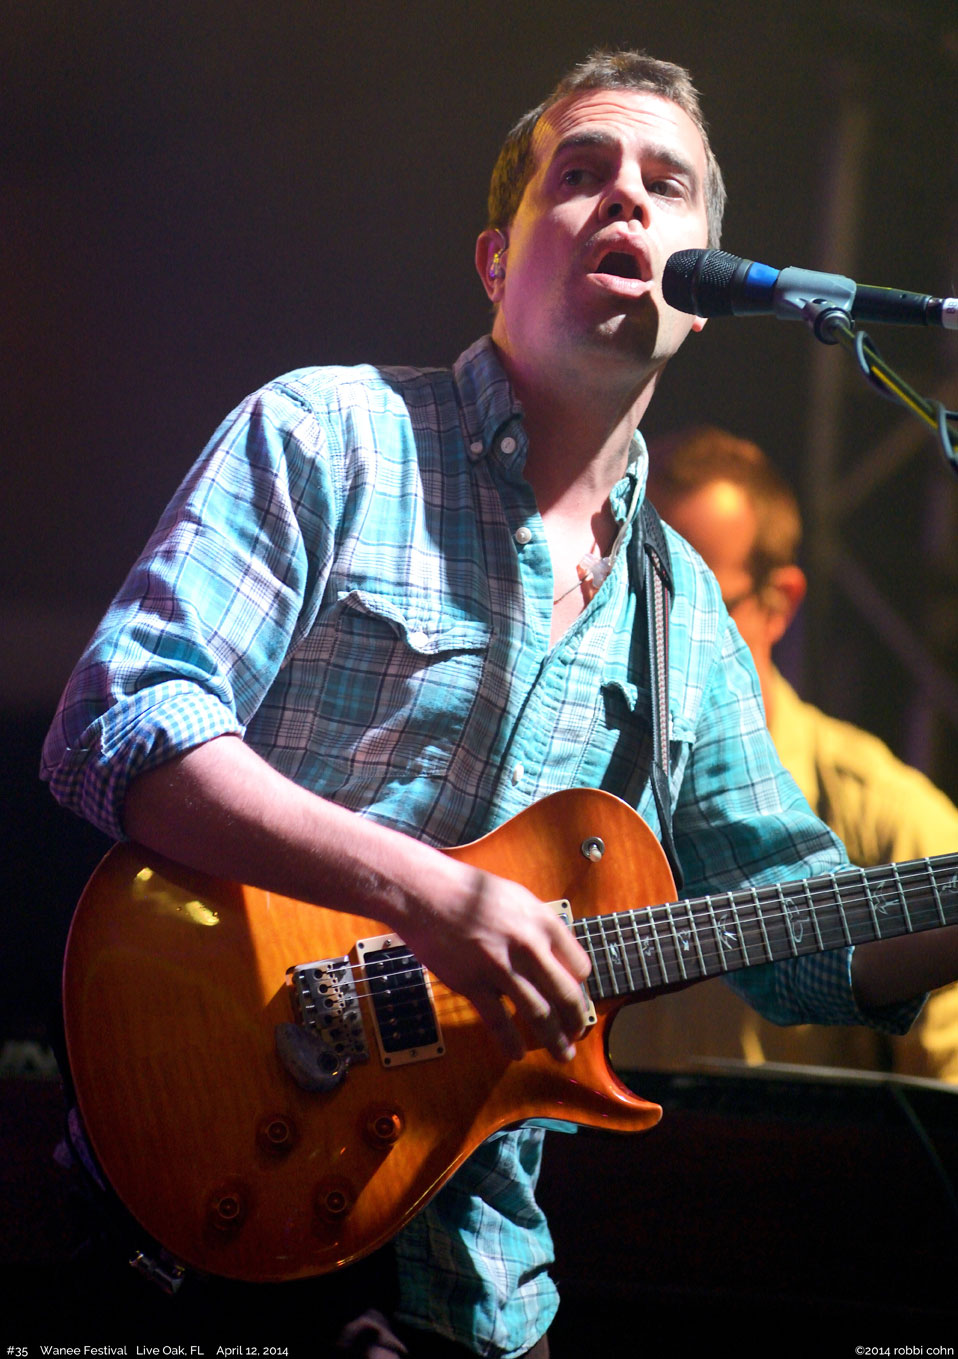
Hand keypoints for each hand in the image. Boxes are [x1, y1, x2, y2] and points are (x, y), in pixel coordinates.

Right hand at [395, 858, 592, 1063]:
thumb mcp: (516, 898)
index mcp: (542, 921)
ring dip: (554, 1040)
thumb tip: (553, 955)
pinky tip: (517, 1052)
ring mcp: (500, 967)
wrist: (424, 892)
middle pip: (566, 994)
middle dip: (575, 1021)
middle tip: (576, 1034)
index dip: (580, 987)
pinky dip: (511, 1042)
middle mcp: (528, 945)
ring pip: (539, 1014)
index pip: (579, 966)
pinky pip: (499, 1022)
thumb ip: (538, 926)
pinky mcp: (473, 983)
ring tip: (562, 1053)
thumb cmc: (467, 891)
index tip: (575, 998)